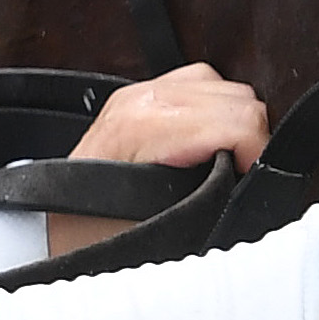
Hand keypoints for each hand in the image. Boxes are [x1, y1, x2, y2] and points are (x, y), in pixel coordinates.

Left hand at [45, 61, 267, 255]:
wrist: (59, 229)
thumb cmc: (96, 235)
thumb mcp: (156, 233)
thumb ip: (208, 205)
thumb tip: (251, 192)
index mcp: (143, 128)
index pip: (236, 120)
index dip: (259, 153)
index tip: (256, 181)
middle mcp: (140, 101)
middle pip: (236, 99)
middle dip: (251, 140)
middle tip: (248, 177)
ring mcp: (139, 93)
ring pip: (224, 86)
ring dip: (235, 123)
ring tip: (232, 161)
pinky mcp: (141, 94)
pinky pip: (201, 83)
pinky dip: (216, 110)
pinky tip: (211, 142)